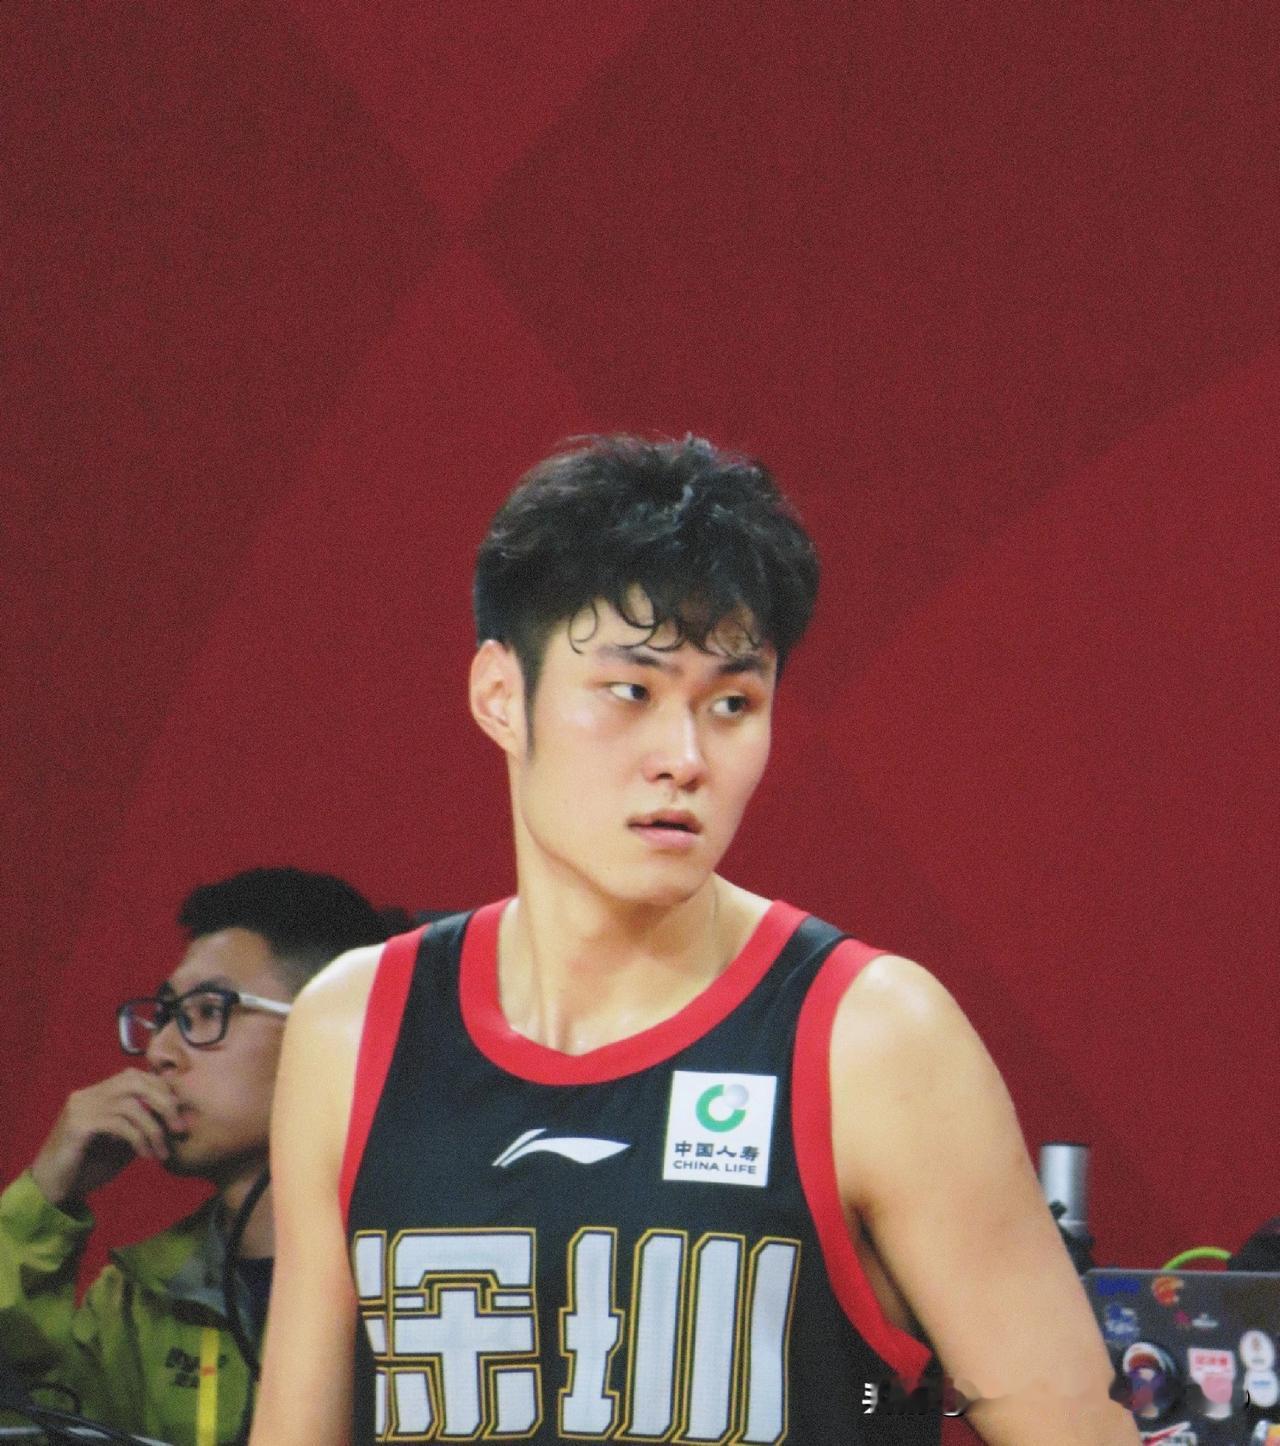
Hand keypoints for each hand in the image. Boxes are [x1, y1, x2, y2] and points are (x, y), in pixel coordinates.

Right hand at [30, 1068, 183, 1207]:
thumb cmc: (87, 1167)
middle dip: (164, 1102)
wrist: (50, 1190)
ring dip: (154, 1128)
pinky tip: (145, 1155)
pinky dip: (138, 1138)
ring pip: (130, 1104)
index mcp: (99, 1093)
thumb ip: (143, 1125)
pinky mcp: (77, 1125)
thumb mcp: (123, 1143)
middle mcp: (88, 1094)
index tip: (181, 1113)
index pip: (137, 1076)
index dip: (163, 1091)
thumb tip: (175, 1115)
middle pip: (135, 1081)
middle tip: (179, 1128)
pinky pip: (118, 1124)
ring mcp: (81, 1107)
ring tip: (163, 1151)